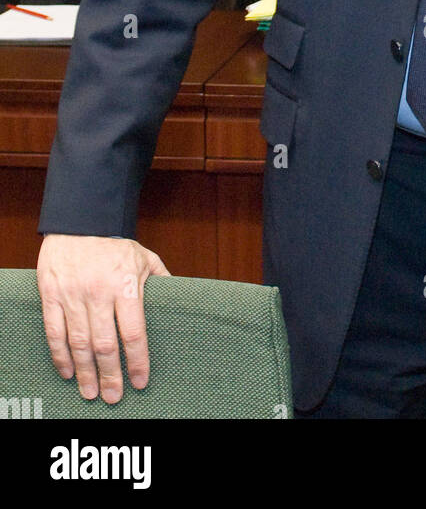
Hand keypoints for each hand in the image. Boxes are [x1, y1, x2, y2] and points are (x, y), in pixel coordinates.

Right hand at [37, 234, 169, 403]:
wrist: (79, 221)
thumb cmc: (115, 243)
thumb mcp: (144, 257)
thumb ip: (161, 281)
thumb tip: (178, 302)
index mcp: (126, 285)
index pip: (134, 332)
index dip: (138, 361)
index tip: (140, 382)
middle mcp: (99, 293)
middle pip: (106, 345)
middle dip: (111, 376)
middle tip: (113, 397)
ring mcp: (73, 295)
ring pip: (79, 344)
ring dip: (86, 373)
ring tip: (91, 392)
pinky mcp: (52, 295)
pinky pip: (55, 332)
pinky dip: (61, 356)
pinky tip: (69, 371)